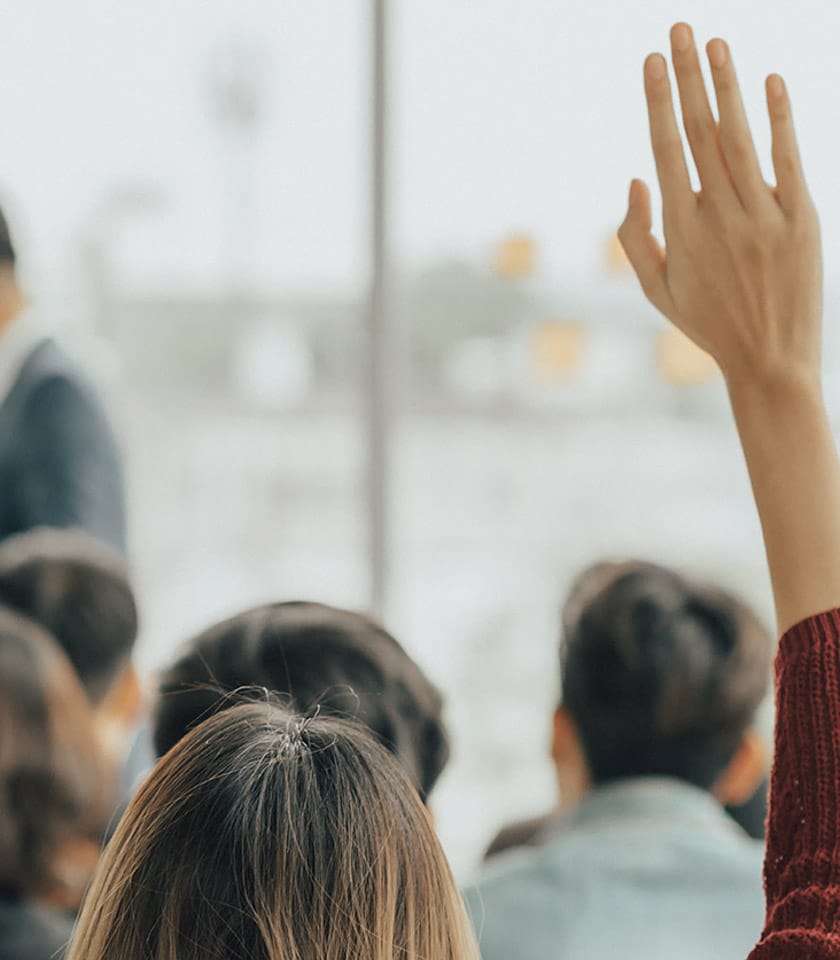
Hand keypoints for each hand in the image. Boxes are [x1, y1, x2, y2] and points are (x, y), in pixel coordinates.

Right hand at [618, 23, 821, 390]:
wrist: (771, 359)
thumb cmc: (708, 325)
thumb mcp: (657, 290)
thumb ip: (635, 237)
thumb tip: (635, 179)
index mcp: (681, 232)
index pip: (667, 151)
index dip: (659, 102)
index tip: (652, 61)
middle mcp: (720, 216)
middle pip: (701, 133)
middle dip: (689, 77)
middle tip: (679, 30)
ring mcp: (764, 216)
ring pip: (741, 138)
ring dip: (729, 86)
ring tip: (717, 43)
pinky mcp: (802, 220)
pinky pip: (789, 160)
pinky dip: (781, 119)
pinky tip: (772, 82)